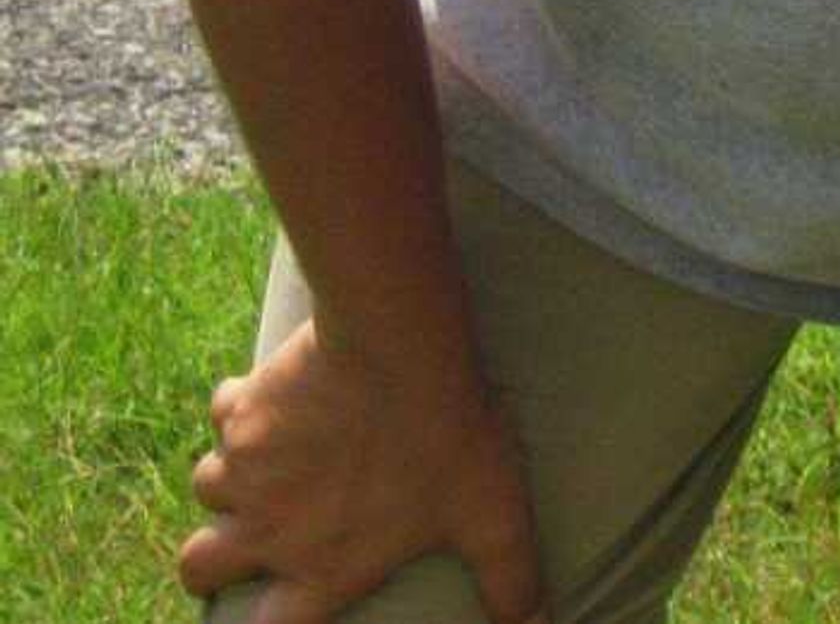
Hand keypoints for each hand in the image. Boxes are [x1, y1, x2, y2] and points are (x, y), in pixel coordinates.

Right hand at [178, 318, 546, 622]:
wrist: (401, 347)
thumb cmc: (449, 435)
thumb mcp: (492, 514)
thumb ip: (508, 573)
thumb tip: (535, 618)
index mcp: (324, 566)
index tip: (272, 613)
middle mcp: (269, 529)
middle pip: (199, 567)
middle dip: (209, 563)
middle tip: (239, 542)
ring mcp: (246, 469)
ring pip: (206, 487)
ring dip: (231, 477)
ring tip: (273, 457)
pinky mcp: (240, 411)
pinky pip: (222, 413)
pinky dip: (240, 406)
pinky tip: (274, 392)